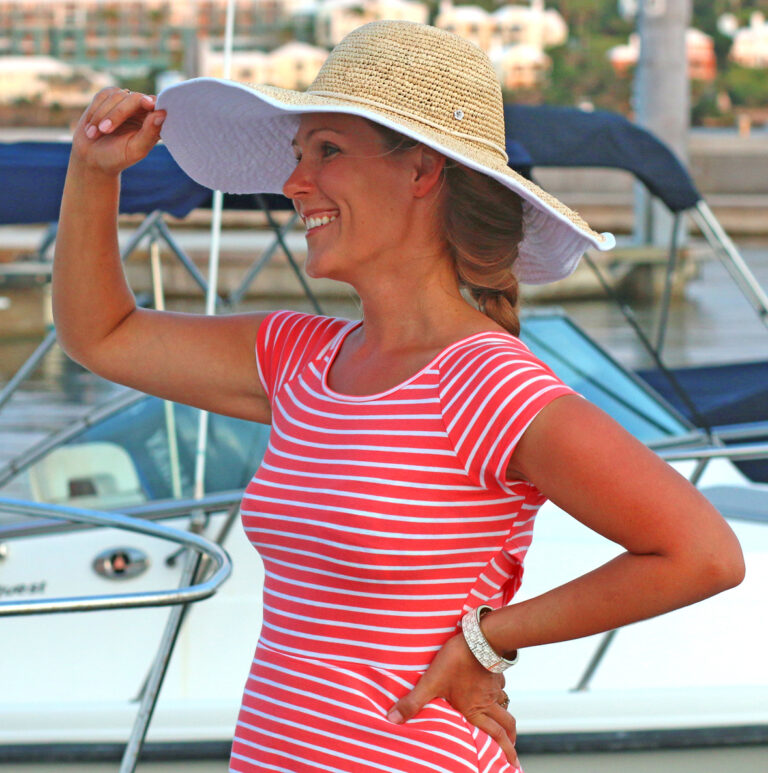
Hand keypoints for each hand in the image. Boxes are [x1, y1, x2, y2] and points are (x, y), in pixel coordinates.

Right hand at [72, 87, 166, 175]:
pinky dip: (95, 110)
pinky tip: (91, 126)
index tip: (148, 104)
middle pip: (135, 99)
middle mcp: (142, 110)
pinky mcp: (109, 97)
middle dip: (117, 114)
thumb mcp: (135, 149)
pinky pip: (103, 95)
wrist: (92, 157)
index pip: (157, 106)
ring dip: (102, 115)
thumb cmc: (117, 157)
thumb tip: (162, 114)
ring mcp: (125, 101)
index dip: (152, 103)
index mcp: (154, 123)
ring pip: (116, 96)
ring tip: (94, 133)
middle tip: (104, 129)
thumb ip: (150, 133)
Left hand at [387, 633, 518, 767]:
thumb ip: (413, 701)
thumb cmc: (455, 661)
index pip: (494, 735)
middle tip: (512, 752)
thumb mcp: (431, 682)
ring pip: (504, 704)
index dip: (505, 751)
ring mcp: (493, 686)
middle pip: (505, 725)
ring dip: (505, 717)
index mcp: (474, 709)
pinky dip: (499, 690)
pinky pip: (500, 684)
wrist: (478, 637)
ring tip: (504, 724)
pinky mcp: (494, 671)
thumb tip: (393, 718)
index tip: (512, 764)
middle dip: (510, 740)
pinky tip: (493, 688)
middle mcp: (487, 701)